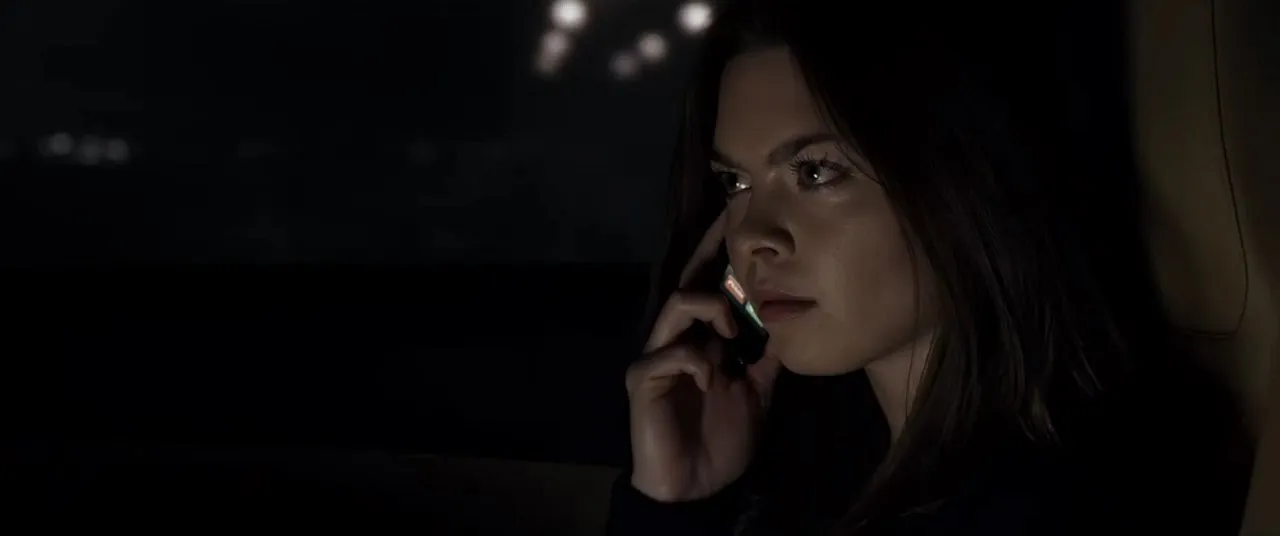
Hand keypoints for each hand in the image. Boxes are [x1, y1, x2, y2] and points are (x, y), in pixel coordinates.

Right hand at [625, 212, 782, 501]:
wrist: (695, 486)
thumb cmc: (721, 438)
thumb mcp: (758, 392)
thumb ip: (767, 358)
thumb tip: (789, 322)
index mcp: (703, 338)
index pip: (711, 285)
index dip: (722, 251)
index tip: (740, 215)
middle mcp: (678, 338)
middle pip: (688, 280)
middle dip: (710, 251)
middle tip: (733, 225)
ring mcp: (657, 356)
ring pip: (676, 305)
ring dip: (710, 309)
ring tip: (733, 330)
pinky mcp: (643, 380)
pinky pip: (669, 354)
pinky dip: (697, 361)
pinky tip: (714, 380)